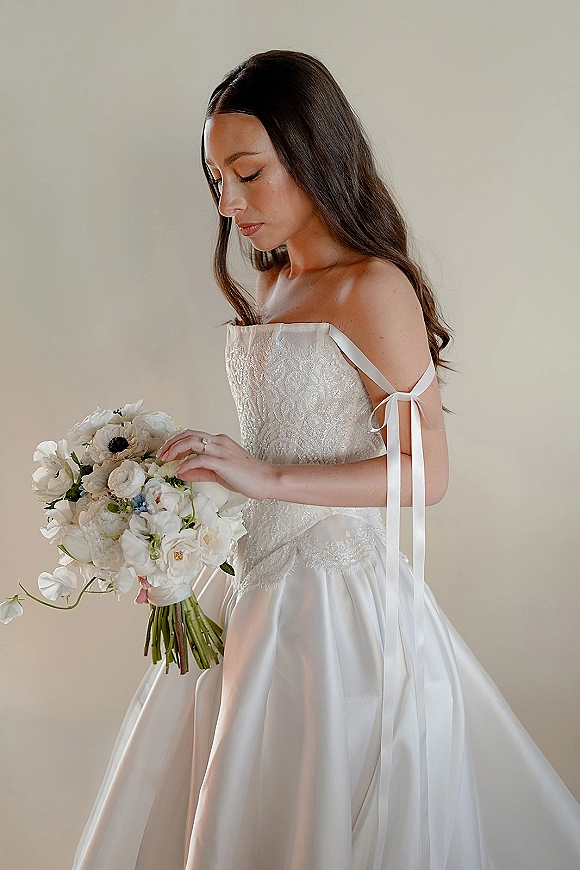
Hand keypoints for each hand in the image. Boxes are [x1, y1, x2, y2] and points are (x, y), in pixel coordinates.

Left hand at [155, 430, 275, 500]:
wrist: (266, 480)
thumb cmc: (246, 477)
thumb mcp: (219, 473)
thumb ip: (200, 472)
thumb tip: (181, 472)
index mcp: (219, 441)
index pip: (192, 435)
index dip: (176, 442)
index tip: (166, 453)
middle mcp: (219, 441)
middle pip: (189, 434)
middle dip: (171, 443)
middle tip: (161, 455)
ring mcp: (222, 450)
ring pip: (192, 442)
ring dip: (176, 450)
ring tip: (167, 460)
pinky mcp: (223, 462)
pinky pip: (200, 459)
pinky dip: (187, 464)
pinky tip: (180, 471)